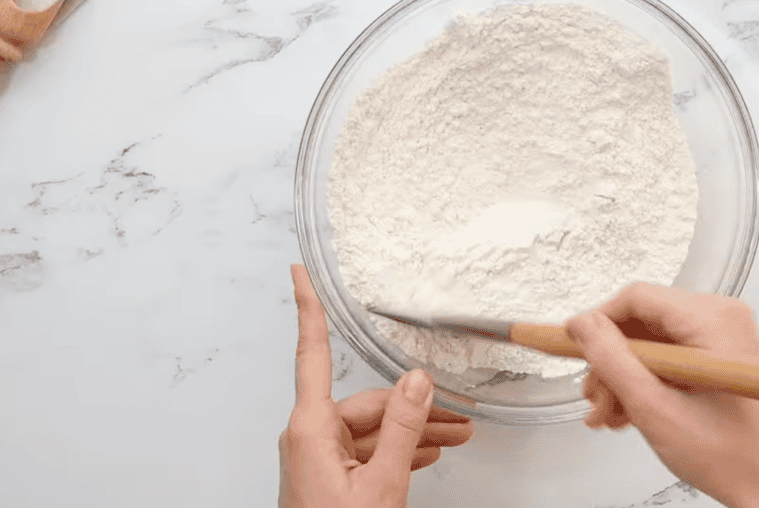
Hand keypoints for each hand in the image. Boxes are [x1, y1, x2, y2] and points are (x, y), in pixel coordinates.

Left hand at [279, 264, 473, 507]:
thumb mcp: (382, 485)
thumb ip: (404, 429)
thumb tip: (418, 380)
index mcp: (309, 429)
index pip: (312, 354)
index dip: (306, 309)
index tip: (297, 273)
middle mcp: (308, 437)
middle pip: (366, 403)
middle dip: (415, 406)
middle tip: (460, 416)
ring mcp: (316, 459)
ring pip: (372, 430)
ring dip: (414, 432)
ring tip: (458, 437)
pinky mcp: (327, 478)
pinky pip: (366, 452)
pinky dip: (398, 451)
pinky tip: (429, 454)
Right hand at [565, 283, 758, 507]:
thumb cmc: (731, 455)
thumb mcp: (655, 408)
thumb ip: (612, 361)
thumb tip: (581, 325)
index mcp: (713, 320)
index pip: (637, 299)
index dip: (597, 322)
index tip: (570, 346)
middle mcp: (721, 318)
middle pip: (642, 322)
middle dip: (611, 363)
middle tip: (595, 399)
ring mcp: (721, 337)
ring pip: (650, 342)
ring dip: (623, 377)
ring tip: (610, 414)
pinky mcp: (718, 357)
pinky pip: (668, 357)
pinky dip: (644, 382)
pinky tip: (628, 412)